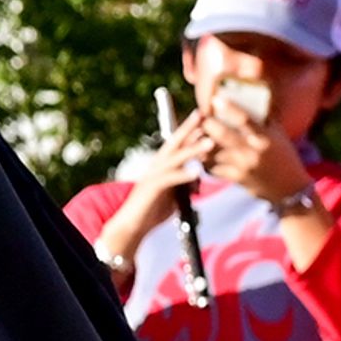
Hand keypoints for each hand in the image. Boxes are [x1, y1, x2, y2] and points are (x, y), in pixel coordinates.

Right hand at [95, 111, 216, 268]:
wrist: (130, 226)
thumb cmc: (152, 210)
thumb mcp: (174, 193)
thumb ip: (185, 182)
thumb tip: (198, 175)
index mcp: (162, 166)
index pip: (178, 144)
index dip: (192, 130)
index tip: (206, 117)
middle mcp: (156, 166)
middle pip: (174, 143)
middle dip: (188, 128)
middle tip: (202, 113)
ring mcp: (153, 176)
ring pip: (175, 158)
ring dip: (192, 149)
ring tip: (210, 142)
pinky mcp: (151, 188)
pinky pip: (170, 179)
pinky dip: (183, 174)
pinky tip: (196, 171)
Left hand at [196, 87, 314, 213]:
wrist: (289, 188)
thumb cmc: (283, 156)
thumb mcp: (278, 135)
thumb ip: (264, 119)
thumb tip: (253, 98)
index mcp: (265, 138)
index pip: (245, 120)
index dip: (229, 108)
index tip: (216, 99)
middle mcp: (253, 152)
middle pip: (223, 135)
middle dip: (208, 125)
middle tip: (201, 118)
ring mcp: (242, 167)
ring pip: (213, 152)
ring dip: (201, 143)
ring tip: (196, 134)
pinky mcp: (234, 178)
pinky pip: (213, 167)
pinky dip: (205, 159)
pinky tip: (201, 152)